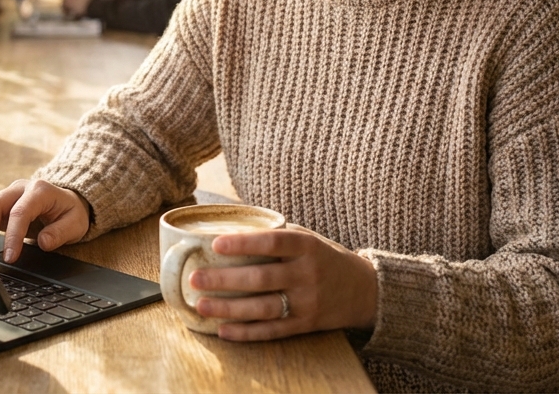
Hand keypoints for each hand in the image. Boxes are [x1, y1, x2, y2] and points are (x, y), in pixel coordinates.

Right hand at [0, 179, 91, 262]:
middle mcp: (19, 188)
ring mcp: (7, 193)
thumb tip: (43, 242)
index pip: (20, 212)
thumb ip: (60, 232)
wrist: (67, 201)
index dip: (12, 235)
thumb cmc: (70, 213)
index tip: (9, 257)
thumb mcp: (76, 224)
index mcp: (40, 191)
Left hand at [189, 224, 378, 340]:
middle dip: (224, 280)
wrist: (363, 290)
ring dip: (228, 309)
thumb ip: (274, 234)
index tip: (216, 244)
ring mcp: (307, 302)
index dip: (244, 243)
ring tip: (201, 305)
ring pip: (263, 308)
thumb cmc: (323, 258)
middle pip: (261, 278)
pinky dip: (246, 332)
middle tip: (195, 278)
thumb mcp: (307, 238)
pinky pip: (272, 331)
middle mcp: (307, 274)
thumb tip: (227, 225)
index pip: (273, 242)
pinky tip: (223, 330)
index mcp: (307, 247)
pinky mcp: (306, 324)